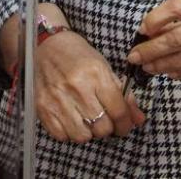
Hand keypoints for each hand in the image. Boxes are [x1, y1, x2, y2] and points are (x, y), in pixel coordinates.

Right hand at [26, 28, 144, 141]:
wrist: (48, 44)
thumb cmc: (79, 56)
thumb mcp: (105, 69)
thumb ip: (123, 96)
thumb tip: (138, 120)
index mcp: (97, 74)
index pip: (118, 111)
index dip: (125, 125)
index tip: (124, 127)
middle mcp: (77, 87)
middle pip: (102, 128)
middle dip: (106, 128)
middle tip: (103, 120)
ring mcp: (57, 98)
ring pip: (82, 136)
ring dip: (88, 132)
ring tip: (86, 120)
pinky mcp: (42, 107)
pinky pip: (61, 136)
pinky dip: (69, 133)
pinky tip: (71, 120)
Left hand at [127, 0, 180, 80]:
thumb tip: (156, 26)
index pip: (179, 6)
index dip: (156, 18)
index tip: (143, 28)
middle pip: (179, 38)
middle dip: (153, 49)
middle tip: (136, 55)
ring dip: (163, 64)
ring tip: (147, 66)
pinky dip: (180, 72)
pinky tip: (167, 72)